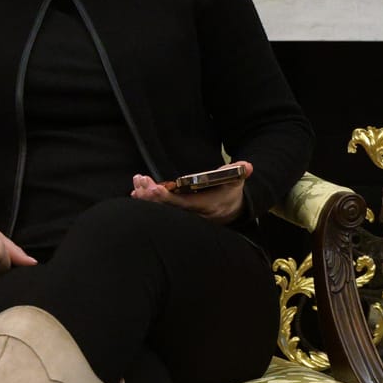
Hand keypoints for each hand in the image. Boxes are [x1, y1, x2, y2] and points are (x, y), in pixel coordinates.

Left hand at [131, 161, 250, 222]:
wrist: (232, 209)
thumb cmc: (231, 192)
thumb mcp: (237, 181)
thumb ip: (239, 172)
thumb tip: (246, 166)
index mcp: (204, 206)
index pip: (181, 204)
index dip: (166, 198)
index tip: (154, 188)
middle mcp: (191, 215)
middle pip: (166, 209)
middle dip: (151, 196)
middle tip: (141, 181)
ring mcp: (183, 216)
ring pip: (161, 210)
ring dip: (147, 197)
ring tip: (137, 182)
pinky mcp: (178, 213)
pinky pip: (160, 210)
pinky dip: (148, 202)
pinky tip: (136, 193)